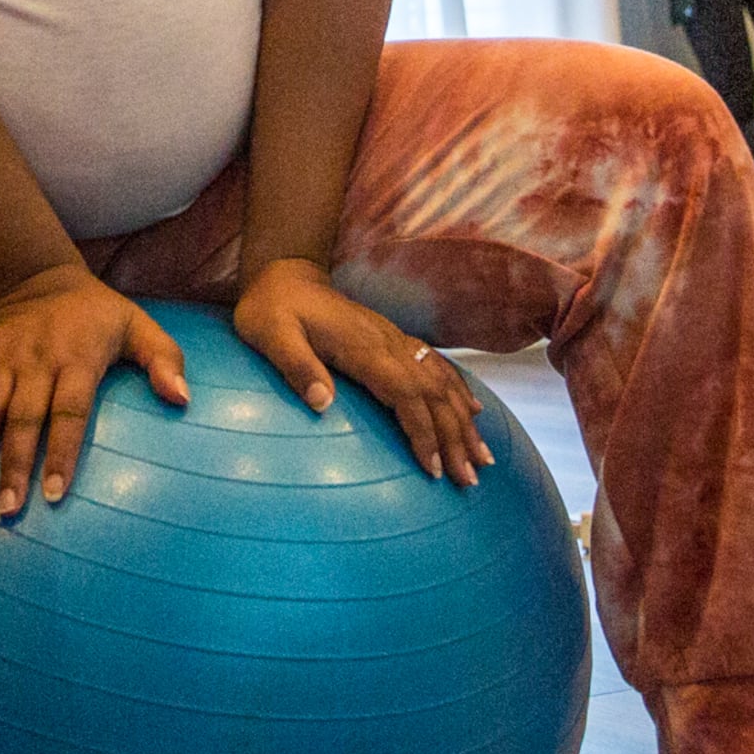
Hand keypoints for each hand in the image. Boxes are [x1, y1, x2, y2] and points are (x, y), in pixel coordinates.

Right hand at [0, 265, 186, 515]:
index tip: (55, 492)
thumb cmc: (97, 312)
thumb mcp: (138, 325)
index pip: (69, 412)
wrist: (40, 273)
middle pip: (23, 420)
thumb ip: (164, 360)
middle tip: (7, 511)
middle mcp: (35, 364)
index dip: (61, 452)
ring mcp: (1, 363)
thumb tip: (183, 400)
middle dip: (14, 466)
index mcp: (77, 359)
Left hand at [231, 257, 491, 486]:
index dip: (423, 432)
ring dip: (464, 420)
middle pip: (434, 394)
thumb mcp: (270, 335)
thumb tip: (321, 404)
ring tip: (482, 457)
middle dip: (455, 437)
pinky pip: (435, 366)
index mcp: (363, 348)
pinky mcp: (393, 339)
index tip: (433, 469)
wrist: (284, 274)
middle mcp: (388, 343)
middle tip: (469, 479)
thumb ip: (296, 366)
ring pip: (441, 382)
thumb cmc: (272, 310)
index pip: (404, 394)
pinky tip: (473, 410)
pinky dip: (458, 390)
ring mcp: (395, 340)